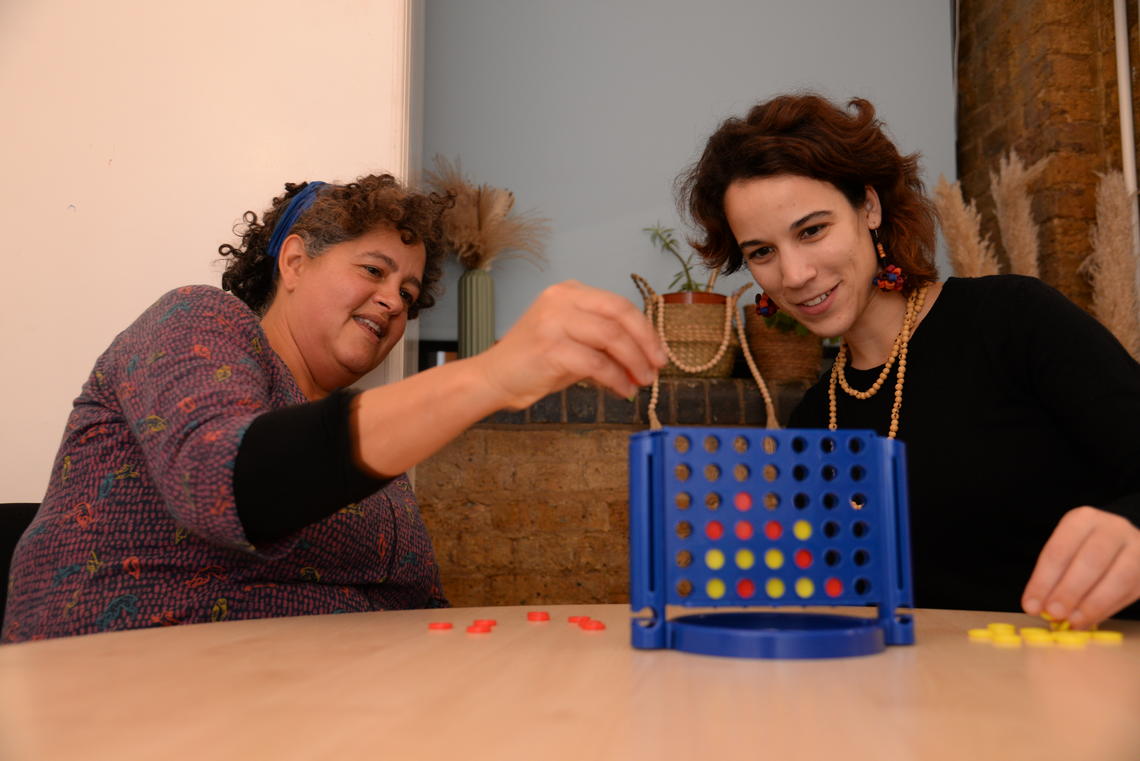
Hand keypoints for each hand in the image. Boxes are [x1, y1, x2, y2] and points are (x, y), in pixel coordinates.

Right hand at [474, 280, 666, 408]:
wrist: (493, 378)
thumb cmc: (534, 362)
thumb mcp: (574, 343)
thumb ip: (606, 344)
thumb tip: (645, 359)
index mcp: (568, 292)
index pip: (618, 304)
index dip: (645, 330)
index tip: (658, 353)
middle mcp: (561, 300)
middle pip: (619, 314)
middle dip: (645, 343)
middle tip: (657, 367)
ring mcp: (554, 322)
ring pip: (612, 338)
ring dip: (634, 363)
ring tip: (642, 382)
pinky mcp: (551, 348)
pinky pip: (597, 364)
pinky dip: (616, 379)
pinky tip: (622, 391)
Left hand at [1021, 506, 1139, 627]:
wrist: (1123, 542)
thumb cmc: (1085, 548)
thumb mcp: (1066, 551)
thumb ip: (1054, 577)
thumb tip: (1039, 607)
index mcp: (1083, 519)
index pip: (1059, 550)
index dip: (1043, 581)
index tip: (1031, 605)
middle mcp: (1113, 528)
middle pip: (1090, 561)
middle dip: (1069, 591)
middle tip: (1053, 613)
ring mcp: (1137, 547)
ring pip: (1117, 578)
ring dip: (1092, 605)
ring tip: (1072, 621)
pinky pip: (1130, 592)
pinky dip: (1107, 609)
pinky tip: (1089, 619)